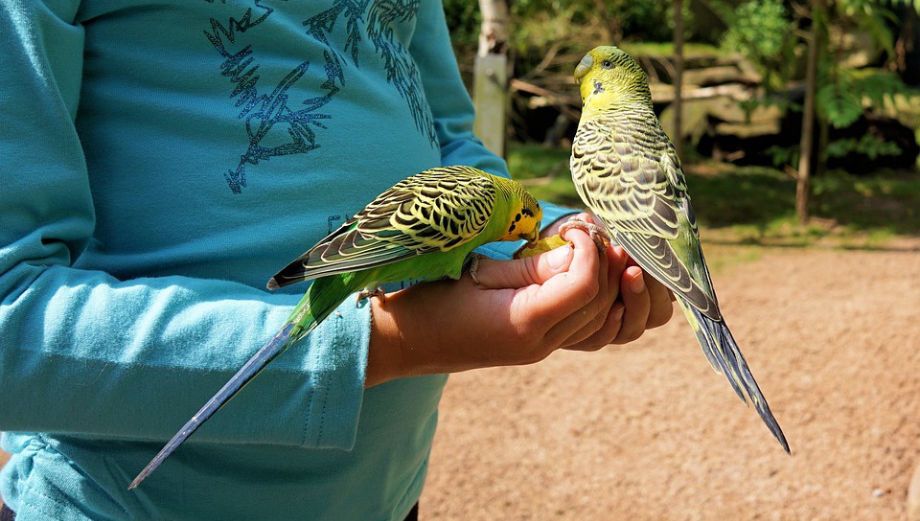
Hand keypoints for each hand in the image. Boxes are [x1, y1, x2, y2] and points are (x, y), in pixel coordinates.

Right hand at [366, 220, 673, 386]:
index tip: (573, 227)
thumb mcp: (481, 272)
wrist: (406, 341)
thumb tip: (576, 249)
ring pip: (598, 319)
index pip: (583, 286)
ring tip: (593, 249)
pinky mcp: (536, 346)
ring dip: (603, 282)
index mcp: (524, 321)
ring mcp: (539, 350)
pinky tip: (587, 276)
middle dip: (603, 264)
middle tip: (591, 231)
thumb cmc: (433, 300)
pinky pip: (583, 328)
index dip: (589, 251)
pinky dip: (593, 300)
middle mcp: (539, 343)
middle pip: (598, 303)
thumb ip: (532, 265)